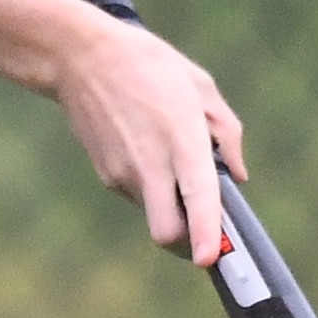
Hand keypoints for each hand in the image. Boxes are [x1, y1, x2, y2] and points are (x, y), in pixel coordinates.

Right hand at [49, 8, 247, 256]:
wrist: (80, 57)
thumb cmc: (148, 65)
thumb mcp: (200, 85)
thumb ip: (226, 133)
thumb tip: (237, 175)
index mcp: (182, 139)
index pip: (197, 198)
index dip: (206, 235)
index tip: (211, 260)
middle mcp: (151, 164)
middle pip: (167, 233)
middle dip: (189, 243)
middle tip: (206, 231)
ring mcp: (124, 173)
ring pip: (154, 214)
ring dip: (171, 205)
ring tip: (172, 161)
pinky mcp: (107, 174)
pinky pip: (139, 195)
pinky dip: (152, 188)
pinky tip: (148, 151)